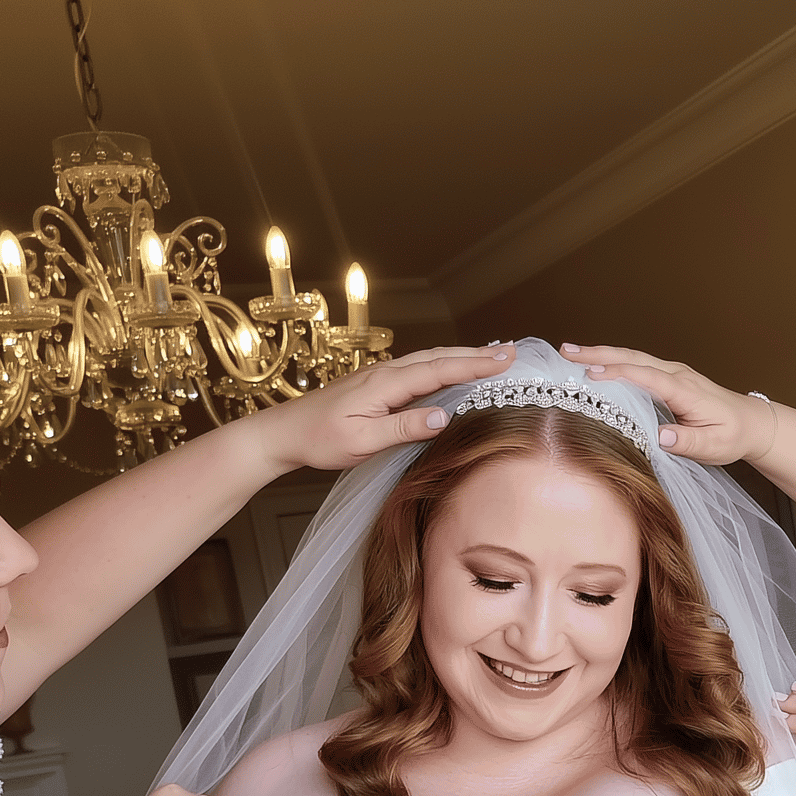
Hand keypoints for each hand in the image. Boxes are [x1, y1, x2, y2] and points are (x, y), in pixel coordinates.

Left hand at [249, 345, 513, 475]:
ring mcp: (380, 376)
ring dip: (461, 356)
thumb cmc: (319, 441)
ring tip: (491, 356)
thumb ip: (403, 428)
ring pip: (429, 359)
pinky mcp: (375, 384)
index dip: (476, 365)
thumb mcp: (363, 442)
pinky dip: (442, 364)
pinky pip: (417, 368)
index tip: (506, 360)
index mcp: (386, 384)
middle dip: (477, 354)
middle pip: (439, 357)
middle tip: (512, 353)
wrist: (283, 433)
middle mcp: (385, 373)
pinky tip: (450, 369)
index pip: (440, 370)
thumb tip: (443, 418)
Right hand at [558, 343, 777, 464]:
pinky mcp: (669, 377)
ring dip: (601, 353)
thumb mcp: (713, 447)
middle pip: (632, 358)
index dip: (618, 374)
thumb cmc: (732, 436)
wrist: (752, 423)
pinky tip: (594, 363)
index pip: (646, 377)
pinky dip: (613, 360)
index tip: (590, 375)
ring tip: (570, 352)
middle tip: (566, 351)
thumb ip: (687, 442)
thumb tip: (660, 436)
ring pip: (632, 357)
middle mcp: (677, 375)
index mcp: (685, 390)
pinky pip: (637, 364)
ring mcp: (672, 373)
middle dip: (598, 354)